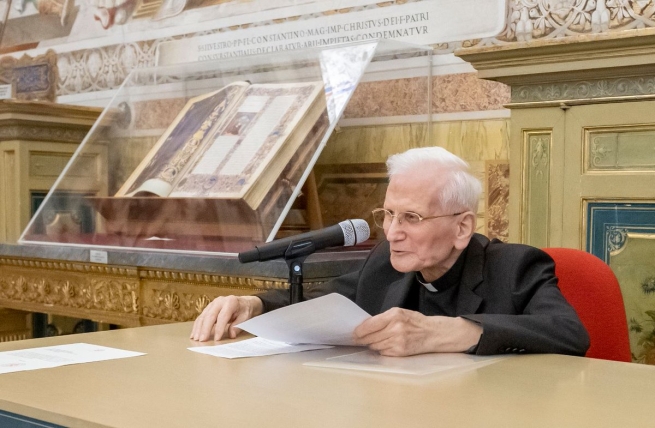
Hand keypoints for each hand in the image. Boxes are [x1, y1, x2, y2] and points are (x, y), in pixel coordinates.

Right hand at [190, 295, 262, 341]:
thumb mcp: (245, 317)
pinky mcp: (209, 308)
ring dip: (198, 328)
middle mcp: (220, 301)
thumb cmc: (245, 310)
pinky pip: (201, 317)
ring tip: (196, 339)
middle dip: (205, 329)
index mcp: (230, 302)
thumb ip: (238, 325)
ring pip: (203, 316)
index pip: (223, 316)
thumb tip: (231, 335)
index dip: (219, 328)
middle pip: (210, 315)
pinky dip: (197, 326)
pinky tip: (194, 334)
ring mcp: (213, 304)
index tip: (217, 339)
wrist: (244, 302)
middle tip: (202, 340)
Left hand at [353, 308, 481, 356]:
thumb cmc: (415, 321)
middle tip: (358, 339)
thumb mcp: (399, 313)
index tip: (353, 333)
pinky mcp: (400, 352)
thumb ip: (383, 319)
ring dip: (372, 344)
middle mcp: (395, 328)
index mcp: (394, 315)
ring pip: (375, 346)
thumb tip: (364, 327)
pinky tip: (385, 346)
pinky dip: (381, 350)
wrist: (433, 333)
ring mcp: (398, 341)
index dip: (358, 331)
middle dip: (363, 339)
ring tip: (374, 341)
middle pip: (370, 337)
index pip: (369, 325)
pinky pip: (383, 352)